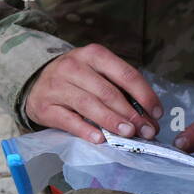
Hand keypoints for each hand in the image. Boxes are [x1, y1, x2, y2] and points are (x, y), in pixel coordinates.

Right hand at [24, 44, 162, 143]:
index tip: (157, 113)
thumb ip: (120, 89)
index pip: (126, 74)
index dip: (145, 95)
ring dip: (112, 121)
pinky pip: (68, 120)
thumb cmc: (77, 79)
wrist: (36, 83)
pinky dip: (85, 130)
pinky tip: (99, 139)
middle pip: (108, 92)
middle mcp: (74, 67)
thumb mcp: (97, 72)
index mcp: (94, 55)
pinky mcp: (45, 106)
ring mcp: (58, 86)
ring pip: (90, 105)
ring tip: (128, 134)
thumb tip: (148, 116)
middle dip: (131, 113)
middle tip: (146, 131)